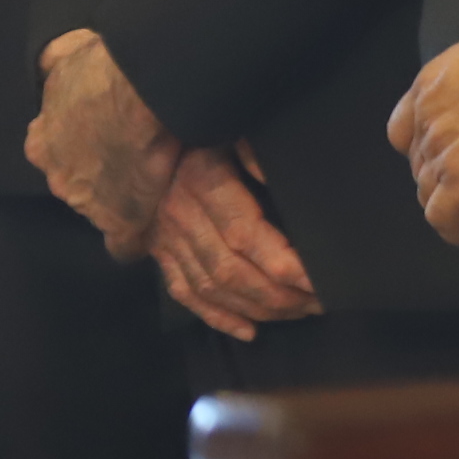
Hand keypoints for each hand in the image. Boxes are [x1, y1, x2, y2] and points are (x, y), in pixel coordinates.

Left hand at [28, 30, 181, 251]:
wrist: (145, 93)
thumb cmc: (107, 67)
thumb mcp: (66, 55)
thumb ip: (56, 62)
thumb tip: (49, 58)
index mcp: (42, 139)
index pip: (54, 149)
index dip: (82, 140)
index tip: (104, 133)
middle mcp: (57, 174)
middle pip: (75, 181)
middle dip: (98, 171)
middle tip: (131, 155)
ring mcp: (87, 204)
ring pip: (100, 207)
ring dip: (121, 196)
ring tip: (154, 182)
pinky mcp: (121, 225)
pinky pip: (125, 244)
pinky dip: (137, 237)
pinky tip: (151, 231)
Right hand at [154, 145, 322, 337]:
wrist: (136, 134)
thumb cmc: (197, 127)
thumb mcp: (227, 127)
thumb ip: (255, 152)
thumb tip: (280, 179)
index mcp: (202, 181)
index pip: (245, 234)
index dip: (283, 262)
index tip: (318, 278)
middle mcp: (181, 217)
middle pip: (232, 271)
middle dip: (280, 294)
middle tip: (321, 302)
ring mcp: (165, 240)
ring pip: (212, 288)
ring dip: (258, 308)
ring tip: (300, 313)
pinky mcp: (158, 253)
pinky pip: (185, 293)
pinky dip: (217, 317)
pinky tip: (249, 330)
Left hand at [389, 0, 458, 239]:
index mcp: (430, 82)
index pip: (403, 128)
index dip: (422, 144)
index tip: (447, 152)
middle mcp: (426, 118)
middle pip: (417, 164)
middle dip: (438, 176)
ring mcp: (441, 152)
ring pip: (427, 193)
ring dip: (445, 204)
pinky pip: (442, 217)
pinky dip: (451, 228)